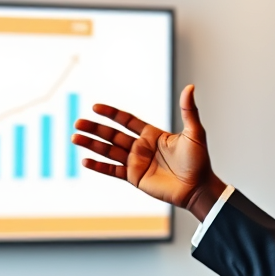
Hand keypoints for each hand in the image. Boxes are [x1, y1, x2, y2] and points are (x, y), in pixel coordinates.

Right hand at [72, 84, 225, 221]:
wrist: (198, 188)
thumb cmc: (199, 161)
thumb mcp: (195, 132)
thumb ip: (188, 110)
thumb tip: (190, 87)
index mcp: (152, 134)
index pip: (126, 120)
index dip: (111, 114)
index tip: (95, 107)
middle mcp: (141, 147)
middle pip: (112, 135)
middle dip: (95, 129)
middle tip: (78, 123)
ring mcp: (136, 163)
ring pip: (109, 151)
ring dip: (92, 145)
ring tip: (75, 138)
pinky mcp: (134, 178)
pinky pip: (113, 170)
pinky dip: (99, 166)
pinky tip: (85, 160)